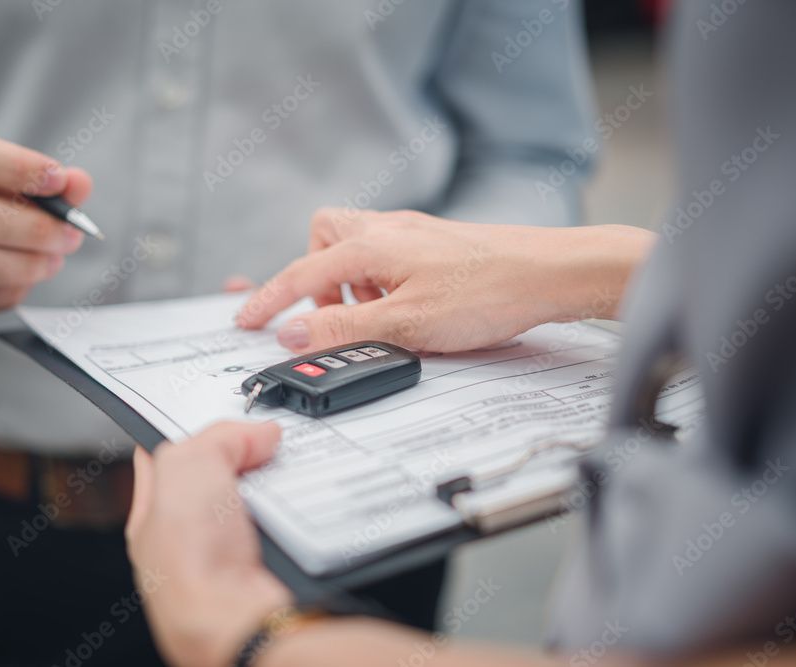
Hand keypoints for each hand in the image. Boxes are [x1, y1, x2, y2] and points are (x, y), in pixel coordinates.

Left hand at [126, 422, 292, 666]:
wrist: (241, 622)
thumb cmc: (192, 563)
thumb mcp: (188, 465)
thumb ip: (219, 437)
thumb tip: (261, 436)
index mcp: (157, 514)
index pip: (169, 458)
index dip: (193, 430)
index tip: (221, 414)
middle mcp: (195, 540)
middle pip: (226, 476)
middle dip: (247, 457)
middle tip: (263, 443)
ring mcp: (238, 556)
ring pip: (268, 499)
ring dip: (283, 485)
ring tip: (288, 477)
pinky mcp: (279, 565)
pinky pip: (301, 523)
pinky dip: (309, 510)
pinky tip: (307, 507)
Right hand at [236, 208, 653, 352]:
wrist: (550, 272)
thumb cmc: (486, 294)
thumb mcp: (405, 325)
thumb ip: (343, 330)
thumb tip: (292, 333)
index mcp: (369, 245)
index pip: (301, 275)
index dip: (269, 301)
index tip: (246, 320)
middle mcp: (386, 229)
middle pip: (323, 239)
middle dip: (317, 279)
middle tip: (337, 317)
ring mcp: (412, 233)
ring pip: (357, 249)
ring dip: (354, 286)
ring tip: (384, 321)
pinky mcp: (434, 244)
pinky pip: (388, 258)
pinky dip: (383, 284)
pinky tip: (411, 310)